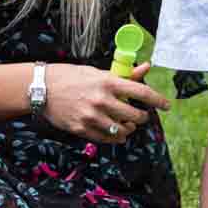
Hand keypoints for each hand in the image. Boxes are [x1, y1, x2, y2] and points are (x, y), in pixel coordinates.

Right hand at [43, 62, 171, 144]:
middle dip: (142, 117)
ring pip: (122, 131)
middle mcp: (102, 101)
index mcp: (107, 82)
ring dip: (129, 129)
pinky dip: (115, 138)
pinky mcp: (82, 129)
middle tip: (140, 116)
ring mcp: (92, 117)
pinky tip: (115, 133)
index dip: (158, 100)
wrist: (40, 88)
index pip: (141, 93)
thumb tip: (146, 67)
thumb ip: (122, 75)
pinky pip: (106, 139)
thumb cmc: (70, 76)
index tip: (167, 105)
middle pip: (135, 115)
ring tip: (127, 125)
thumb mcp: (96, 72)